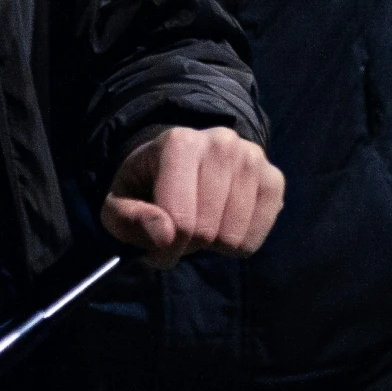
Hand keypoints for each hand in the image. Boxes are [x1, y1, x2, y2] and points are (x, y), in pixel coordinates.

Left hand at [99, 126, 285, 269]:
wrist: (181, 162)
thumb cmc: (147, 185)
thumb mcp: (118, 203)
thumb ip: (128, 219)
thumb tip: (164, 235)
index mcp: (179, 143)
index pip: (179, 220)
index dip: (164, 247)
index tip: (157, 244)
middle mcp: (221, 143)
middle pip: (207, 230)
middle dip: (189, 243)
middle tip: (180, 229)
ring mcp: (252, 158)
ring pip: (233, 237)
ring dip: (213, 243)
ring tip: (202, 220)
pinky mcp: (273, 178)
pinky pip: (257, 236)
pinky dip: (239, 242)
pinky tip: (225, 220)